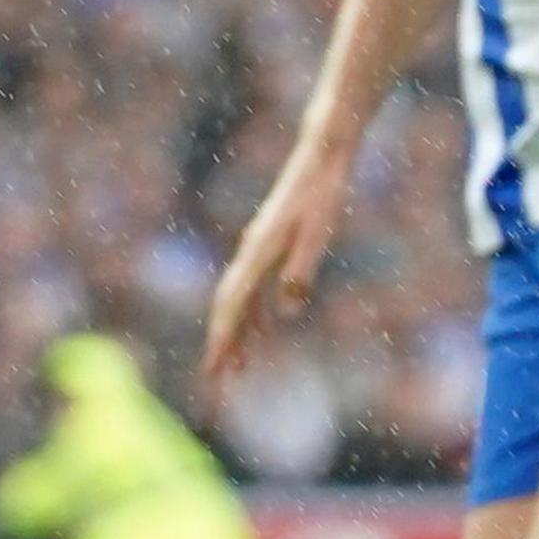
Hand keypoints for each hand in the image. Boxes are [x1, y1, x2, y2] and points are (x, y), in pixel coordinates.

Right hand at [201, 146, 354, 387]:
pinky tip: (264, 332)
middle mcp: (250, 253)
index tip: (214, 370)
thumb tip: (285, 312)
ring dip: (237, 334)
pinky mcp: (269, 247)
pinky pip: (254, 288)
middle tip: (217, 383)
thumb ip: (301, 271)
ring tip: (240, 368)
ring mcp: (257, 250)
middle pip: (227, 308)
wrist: (321, 156)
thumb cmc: (324, 192)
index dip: (222, 340)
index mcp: (257, 253)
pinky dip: (254, 314)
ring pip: (239, 301)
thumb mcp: (320, 233)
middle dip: (221, 346)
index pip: (232, 305)